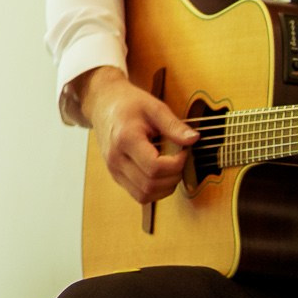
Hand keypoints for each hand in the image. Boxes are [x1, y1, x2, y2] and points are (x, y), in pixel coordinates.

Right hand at [78, 66, 196, 204]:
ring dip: (165, 187)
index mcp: (125, 139)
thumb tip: (194, 140)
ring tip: (171, 168)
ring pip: (144, 194)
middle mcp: (116, 158)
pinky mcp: (116, 175)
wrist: (103, 104)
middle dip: (173, 176)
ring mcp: (114, 169)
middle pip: (150, 184)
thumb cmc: (128, 103)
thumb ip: (173, 125)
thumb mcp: (154, 107)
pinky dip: (154, 190)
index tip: (183, 151)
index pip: (155, 167)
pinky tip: (161, 175)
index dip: (176, 164)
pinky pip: (138, 194)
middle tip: (179, 160)